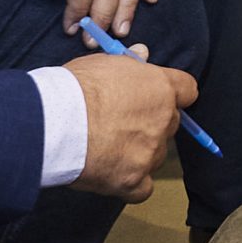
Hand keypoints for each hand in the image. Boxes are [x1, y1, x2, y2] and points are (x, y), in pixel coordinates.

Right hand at [64, 45, 198, 200]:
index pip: (187, 90)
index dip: (174, 94)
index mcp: (161, 88)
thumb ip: (129, 63)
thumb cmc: (75, 88)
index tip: (159, 98)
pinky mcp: (133, 180)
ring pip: (155, 154)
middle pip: (169, 124)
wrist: (54, 122)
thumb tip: (143, 54)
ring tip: (107, 149)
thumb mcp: (103, 63)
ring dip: (139, 153)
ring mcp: (150, 152)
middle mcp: (163, 120)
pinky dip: (132, 184)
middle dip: (150, 123)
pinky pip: (143, 188)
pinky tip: (113, 176)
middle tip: (120, 123)